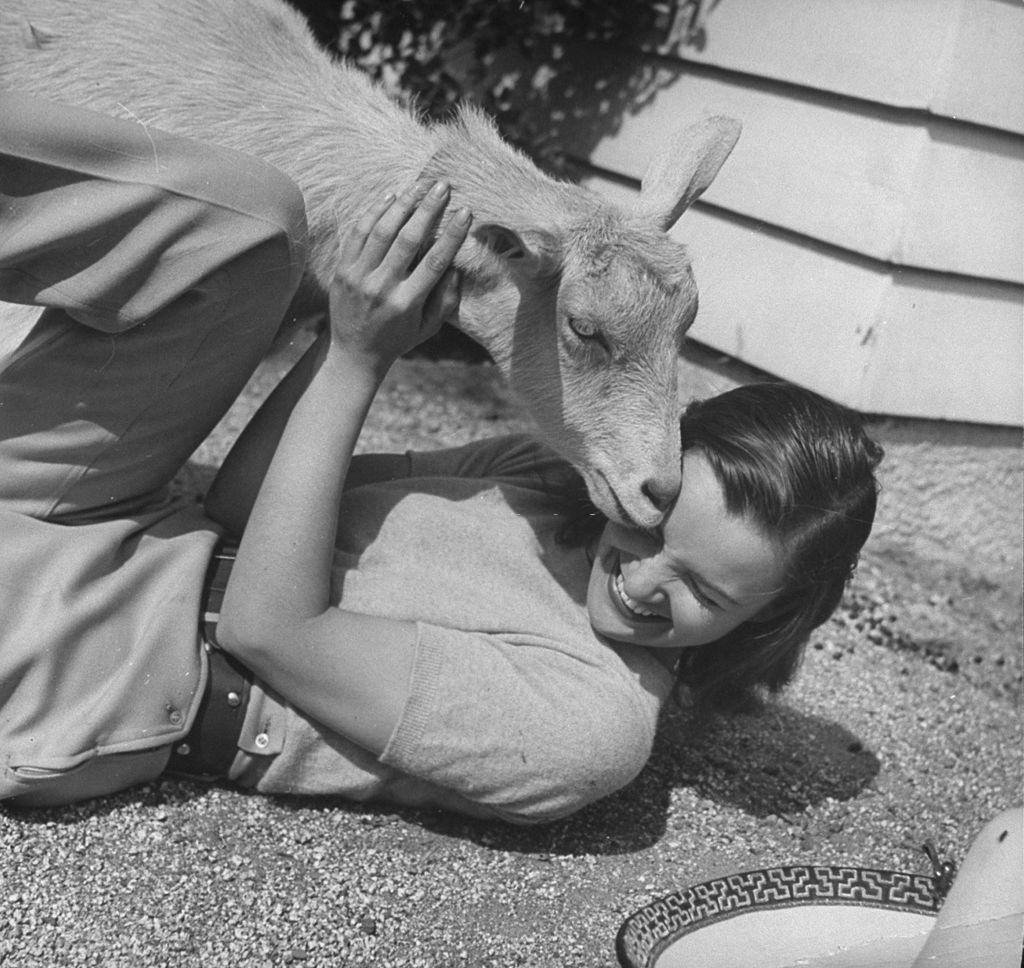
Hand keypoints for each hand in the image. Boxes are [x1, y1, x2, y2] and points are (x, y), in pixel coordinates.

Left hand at [328, 180, 470, 372]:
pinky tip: (391, 197)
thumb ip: (446, 300)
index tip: (465, 211)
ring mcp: (358, 276)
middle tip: (443, 185)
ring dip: (403, 203)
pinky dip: (375, 211)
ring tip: (420, 185)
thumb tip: (457, 267)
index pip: (434, 261)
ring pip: (382, 230)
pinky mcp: (342, 269)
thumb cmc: (398, 339)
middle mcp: (382, 287)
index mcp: (407, 303)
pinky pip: (359, 232)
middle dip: (428, 208)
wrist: (353, 353)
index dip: (452, 234)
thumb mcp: (428, 328)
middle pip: (408, 239)